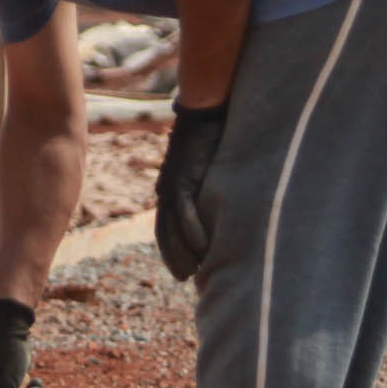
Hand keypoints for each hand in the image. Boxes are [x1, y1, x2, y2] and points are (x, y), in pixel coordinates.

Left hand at [155, 101, 226, 280]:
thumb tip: (221, 202)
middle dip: (174, 258)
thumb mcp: (205, 165)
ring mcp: (174, 184)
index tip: (182, 269)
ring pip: (173, 228)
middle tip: (186, 280)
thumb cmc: (207, 133)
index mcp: (170, 187)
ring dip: (183, 253)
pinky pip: (187, 211)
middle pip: (166, 232)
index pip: (166, 226)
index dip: (172, 249)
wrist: (203, 107)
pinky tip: (203, 250)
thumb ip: (206, 184)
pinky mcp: (185, 177)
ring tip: (194, 274)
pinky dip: (193, 233)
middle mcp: (167, 188)